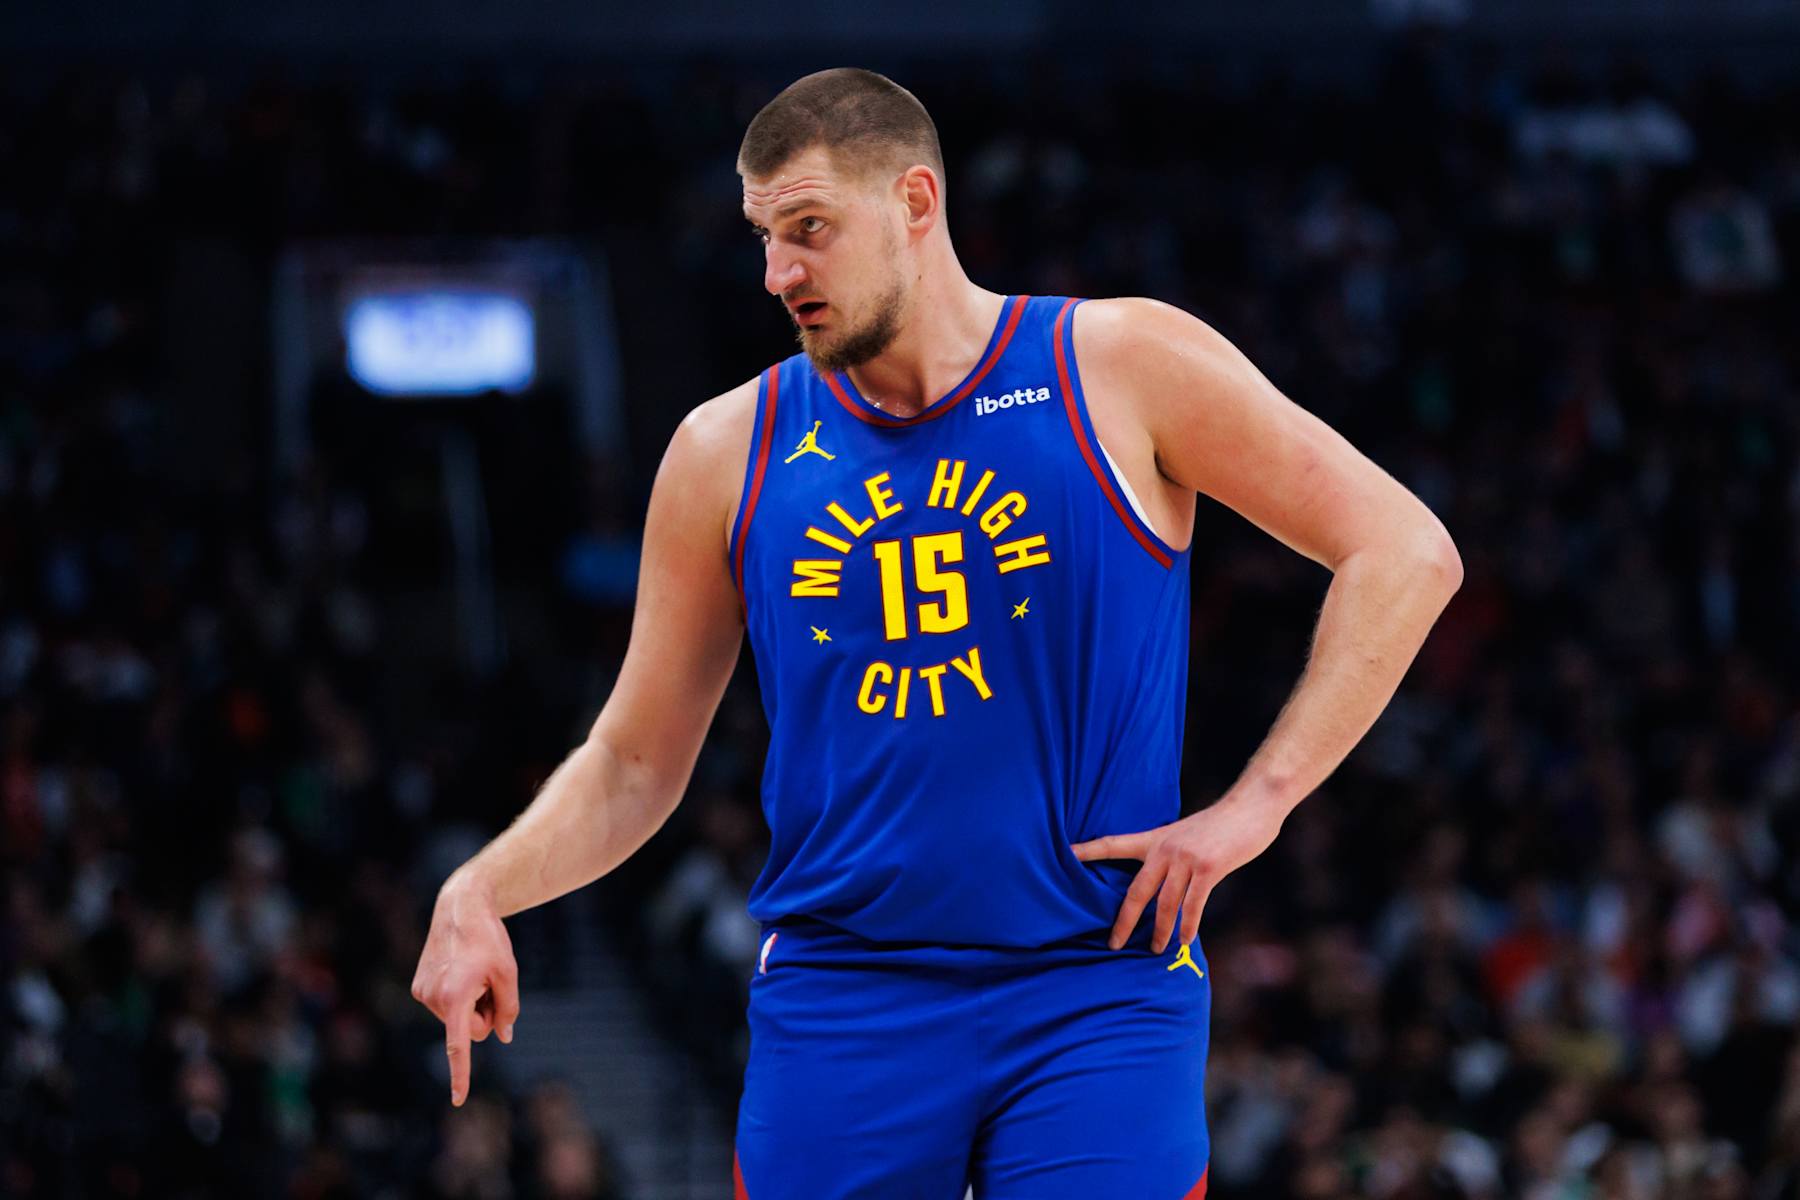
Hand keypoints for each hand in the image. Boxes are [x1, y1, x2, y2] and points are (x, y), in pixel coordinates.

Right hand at [410, 873, 520, 1106]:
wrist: (460, 907)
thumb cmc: (488, 939)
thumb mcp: (508, 973)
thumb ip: (508, 1008)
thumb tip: (503, 1036)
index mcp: (455, 997)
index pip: (460, 1045)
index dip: (461, 1074)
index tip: (458, 1100)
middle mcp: (432, 998)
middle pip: (471, 1030)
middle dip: (485, 1016)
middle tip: (491, 984)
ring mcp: (422, 993)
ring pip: (458, 1018)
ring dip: (471, 1003)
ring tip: (474, 971)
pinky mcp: (418, 986)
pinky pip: (447, 1006)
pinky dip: (458, 996)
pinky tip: (462, 969)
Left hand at [1070, 795, 1284, 951]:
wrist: (1251, 806)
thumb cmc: (1220, 824)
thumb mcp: (1185, 833)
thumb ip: (1170, 854)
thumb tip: (1160, 880)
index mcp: (1155, 838)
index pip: (1113, 843)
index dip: (1088, 850)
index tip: (1065, 854)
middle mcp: (1165, 849)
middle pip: (1135, 891)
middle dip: (1124, 921)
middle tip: (1114, 944)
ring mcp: (1186, 859)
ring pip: (1165, 904)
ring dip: (1160, 931)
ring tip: (1156, 949)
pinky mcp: (1208, 868)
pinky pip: (1193, 905)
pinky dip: (1188, 926)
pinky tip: (1185, 941)